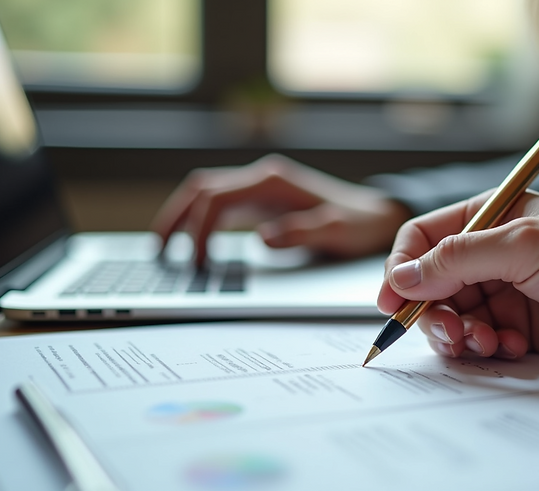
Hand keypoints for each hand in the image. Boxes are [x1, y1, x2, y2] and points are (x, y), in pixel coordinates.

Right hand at [151, 154, 411, 264]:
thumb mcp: (338, 232)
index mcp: (274, 183)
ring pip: (207, 193)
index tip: (196, 262)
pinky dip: (201, 220)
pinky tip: (194, 243)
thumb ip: (302, 232)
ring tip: (165, 247)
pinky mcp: (265, 200)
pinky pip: (222, 205)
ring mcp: (262, 188)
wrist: (380, 215)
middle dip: (176, 218)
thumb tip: (261, 237)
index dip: (199, 231)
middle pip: (202, 189)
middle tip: (158, 251)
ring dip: (183, 216)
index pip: (217, 200)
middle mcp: (263, 179)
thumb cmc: (361, 224)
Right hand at [376, 192, 538, 367]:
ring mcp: (507, 295)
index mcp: (491, 217)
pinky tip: (516, 348)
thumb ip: (458, 258)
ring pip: (453, 320)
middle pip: (431, 286)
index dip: (402, 268)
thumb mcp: (525, 245)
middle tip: (450, 332)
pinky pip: (482, 345)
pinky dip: (489, 351)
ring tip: (489, 342)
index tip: (393, 300)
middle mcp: (493, 256)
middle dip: (432, 312)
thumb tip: (402, 276)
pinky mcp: (522, 331)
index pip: (423, 239)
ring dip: (461, 336)